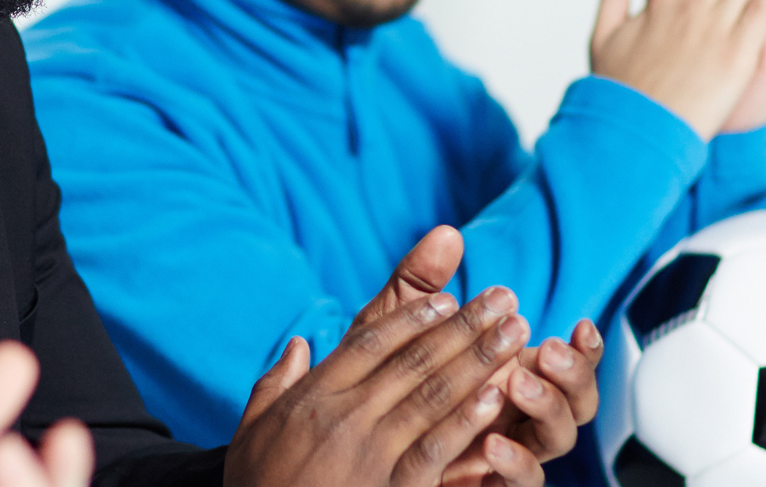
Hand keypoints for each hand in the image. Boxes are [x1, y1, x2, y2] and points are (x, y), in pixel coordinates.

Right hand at [227, 246, 535, 486]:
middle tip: (504, 298)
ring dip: (478, 360)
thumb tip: (299, 343)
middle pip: (413, 359)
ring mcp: (369, 453)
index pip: (370, 343)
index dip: (413, 317)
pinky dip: (465, 421)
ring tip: (514, 334)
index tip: (449, 298)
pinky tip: (495, 397)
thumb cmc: (257, 486)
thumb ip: (275, 382)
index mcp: (313, 397)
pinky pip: (434, 449)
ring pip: (432, 395)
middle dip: (464, 325)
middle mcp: (344, 417)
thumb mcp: (251, 430)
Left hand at [348, 229, 601, 486]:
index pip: (567, 363)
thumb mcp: (392, 328)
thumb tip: (447, 233)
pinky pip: (520, 483)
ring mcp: (505, 450)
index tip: (580, 325)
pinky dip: (515, 464)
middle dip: (575, 376)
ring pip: (557, 440)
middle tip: (551, 351)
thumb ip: (419, 285)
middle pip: (577, 402)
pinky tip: (491, 443)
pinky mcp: (485, 482)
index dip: (585, 348)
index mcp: (511, 373)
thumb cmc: (375, 380)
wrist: (343, 448)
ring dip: (547, 410)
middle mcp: (516, 414)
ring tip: (517, 384)